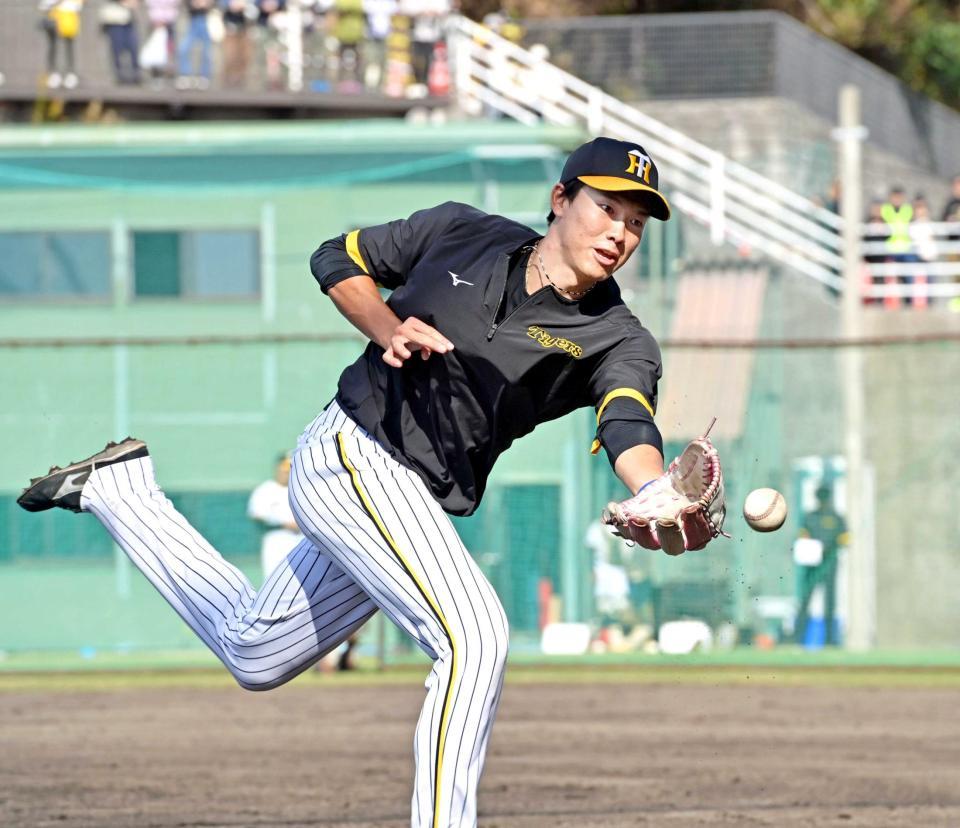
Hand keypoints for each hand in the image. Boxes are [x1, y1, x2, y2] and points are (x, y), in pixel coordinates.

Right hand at [382, 317, 453, 367]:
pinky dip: (392, 360)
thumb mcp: (423, 337)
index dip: (440, 339)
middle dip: (432, 343)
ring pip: (397, 344)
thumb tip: (431, 353)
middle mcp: (402, 329)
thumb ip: (430, 344)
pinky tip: (399, 364)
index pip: (429, 331)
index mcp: (413, 323)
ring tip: (408, 355)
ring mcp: (394, 340)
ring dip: (402, 349)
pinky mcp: (388, 350)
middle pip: (418, 337)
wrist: (394, 336)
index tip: (450, 347)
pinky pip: (387, 356)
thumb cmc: (414, 337)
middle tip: (443, 350)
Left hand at [602, 427, 726, 556]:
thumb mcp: (697, 472)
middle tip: (665, 521)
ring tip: (636, 518)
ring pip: (647, 543)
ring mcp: (654, 536)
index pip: (700, 537)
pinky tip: (615, 508)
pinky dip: (620, 523)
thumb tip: (704, 444)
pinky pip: (626, 533)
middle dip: (669, 536)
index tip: (691, 508)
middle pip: (673, 547)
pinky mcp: (636, 531)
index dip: (697, 527)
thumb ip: (704, 464)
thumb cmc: (687, 483)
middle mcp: (676, 538)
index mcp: (697, 529)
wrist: (664, 488)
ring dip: (641, 534)